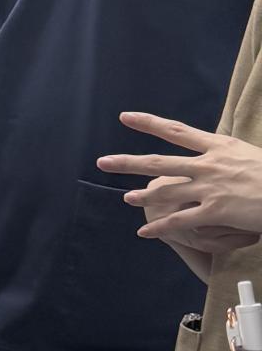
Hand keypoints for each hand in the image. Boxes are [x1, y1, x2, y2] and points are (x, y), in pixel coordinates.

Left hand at [99, 114, 261, 252]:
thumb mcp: (248, 154)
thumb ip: (226, 153)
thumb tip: (213, 151)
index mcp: (218, 146)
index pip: (176, 131)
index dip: (148, 123)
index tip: (125, 117)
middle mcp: (209, 164)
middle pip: (160, 162)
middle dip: (129, 163)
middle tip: (103, 162)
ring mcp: (211, 187)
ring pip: (166, 191)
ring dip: (142, 196)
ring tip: (125, 198)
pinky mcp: (216, 210)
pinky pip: (181, 221)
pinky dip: (161, 228)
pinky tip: (145, 233)